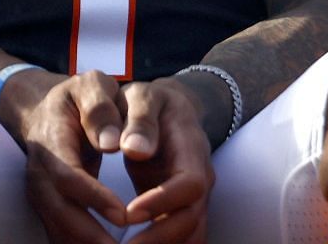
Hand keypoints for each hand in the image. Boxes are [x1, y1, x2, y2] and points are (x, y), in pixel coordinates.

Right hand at [4, 69, 130, 242]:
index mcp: (52, 143)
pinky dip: (80, 243)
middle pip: (59, 212)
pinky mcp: (48, 203)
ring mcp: (41, 192)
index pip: (68, 177)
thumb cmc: (77, 96)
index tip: (123, 213)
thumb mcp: (91, 85)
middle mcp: (40, 173)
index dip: (93, 197)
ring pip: (57, 227)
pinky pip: (60, 230)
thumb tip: (110, 143)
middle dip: (89, 236)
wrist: (46, 108)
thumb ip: (100, 108)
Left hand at [112, 78, 214, 241]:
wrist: (169, 111)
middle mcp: (200, 179)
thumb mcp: (144, 98)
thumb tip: (136, 149)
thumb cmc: (152, 103)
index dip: (162, 201)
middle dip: (158, 239)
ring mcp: (194, 198)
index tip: (127, 213)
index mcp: (192, 150)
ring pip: (190, 235)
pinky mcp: (180, 210)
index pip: (189, 184)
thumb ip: (141, 119)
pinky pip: (179, 237)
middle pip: (191, 219)